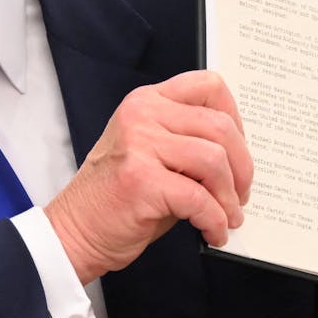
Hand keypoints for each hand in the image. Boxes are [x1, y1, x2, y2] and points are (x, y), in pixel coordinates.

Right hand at [45, 70, 250, 283]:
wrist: (75, 231)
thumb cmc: (117, 197)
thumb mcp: (150, 152)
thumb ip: (187, 141)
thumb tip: (239, 157)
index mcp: (147, 101)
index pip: (208, 86)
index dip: (236, 116)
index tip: (240, 149)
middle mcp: (142, 115)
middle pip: (220, 126)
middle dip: (242, 166)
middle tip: (241, 193)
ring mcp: (140, 145)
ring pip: (214, 161)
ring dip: (230, 197)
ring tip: (229, 216)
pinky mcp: (142, 180)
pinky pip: (199, 198)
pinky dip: (214, 220)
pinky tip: (213, 232)